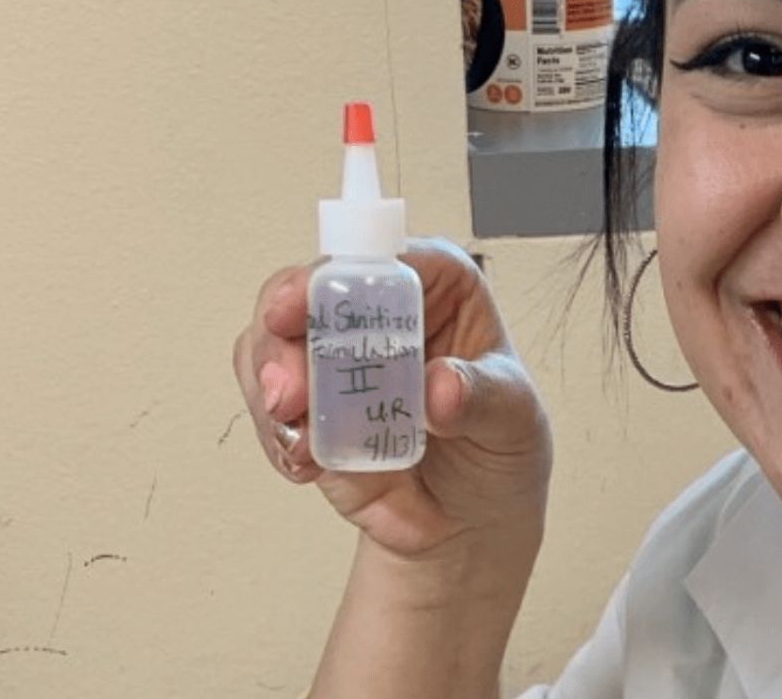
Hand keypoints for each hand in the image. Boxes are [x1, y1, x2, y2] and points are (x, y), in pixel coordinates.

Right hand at [232, 238, 552, 558]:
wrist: (470, 523)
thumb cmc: (500, 449)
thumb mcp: (514, 419)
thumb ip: (481, 396)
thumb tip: (441, 385)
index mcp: (438, 287)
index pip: (383, 257)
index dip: (337, 272)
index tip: (299, 304)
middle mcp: (379, 313)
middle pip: (307, 289)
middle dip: (281, 337)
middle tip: (287, 393)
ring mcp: (336, 359)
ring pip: (271, 340)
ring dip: (268, 386)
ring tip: (298, 439)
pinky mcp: (308, 407)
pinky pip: (267, 403)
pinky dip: (274, 433)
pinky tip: (305, 463)